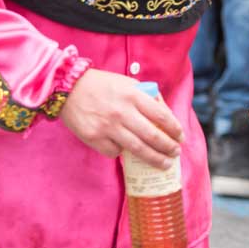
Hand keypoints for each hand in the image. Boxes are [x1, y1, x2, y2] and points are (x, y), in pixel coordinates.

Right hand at [60, 69, 183, 168]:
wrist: (68, 88)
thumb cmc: (102, 85)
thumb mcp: (128, 83)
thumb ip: (146, 97)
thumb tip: (165, 115)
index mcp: (133, 96)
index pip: (162, 116)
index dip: (174, 129)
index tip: (180, 137)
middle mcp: (122, 112)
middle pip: (153, 137)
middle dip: (168, 148)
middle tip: (175, 154)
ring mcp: (108, 127)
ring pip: (137, 149)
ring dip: (154, 159)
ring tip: (163, 164)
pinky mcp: (94, 138)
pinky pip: (114, 152)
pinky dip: (122, 153)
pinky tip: (126, 150)